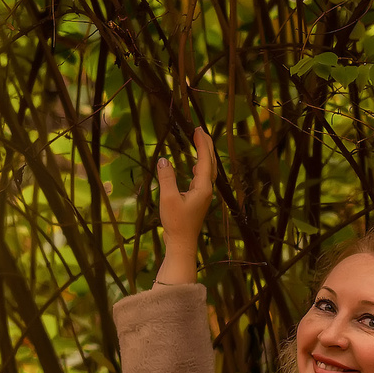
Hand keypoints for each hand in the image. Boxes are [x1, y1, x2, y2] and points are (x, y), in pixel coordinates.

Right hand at [153, 129, 215, 286]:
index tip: (197, 129)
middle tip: (199, 130)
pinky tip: (195, 166)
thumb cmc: (176, 223)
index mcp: (203, 187)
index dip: (202, 143)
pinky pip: (203, 177)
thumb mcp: (168, 199)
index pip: (205, 159)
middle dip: (206, 145)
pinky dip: (201, 166)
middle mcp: (207, 189)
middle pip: (211, 162)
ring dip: (205, 155)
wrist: (182, 243)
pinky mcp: (198, 200)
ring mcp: (204, 195)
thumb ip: (166, 177)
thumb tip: (163, 159)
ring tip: (199, 142)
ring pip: (208, 169)